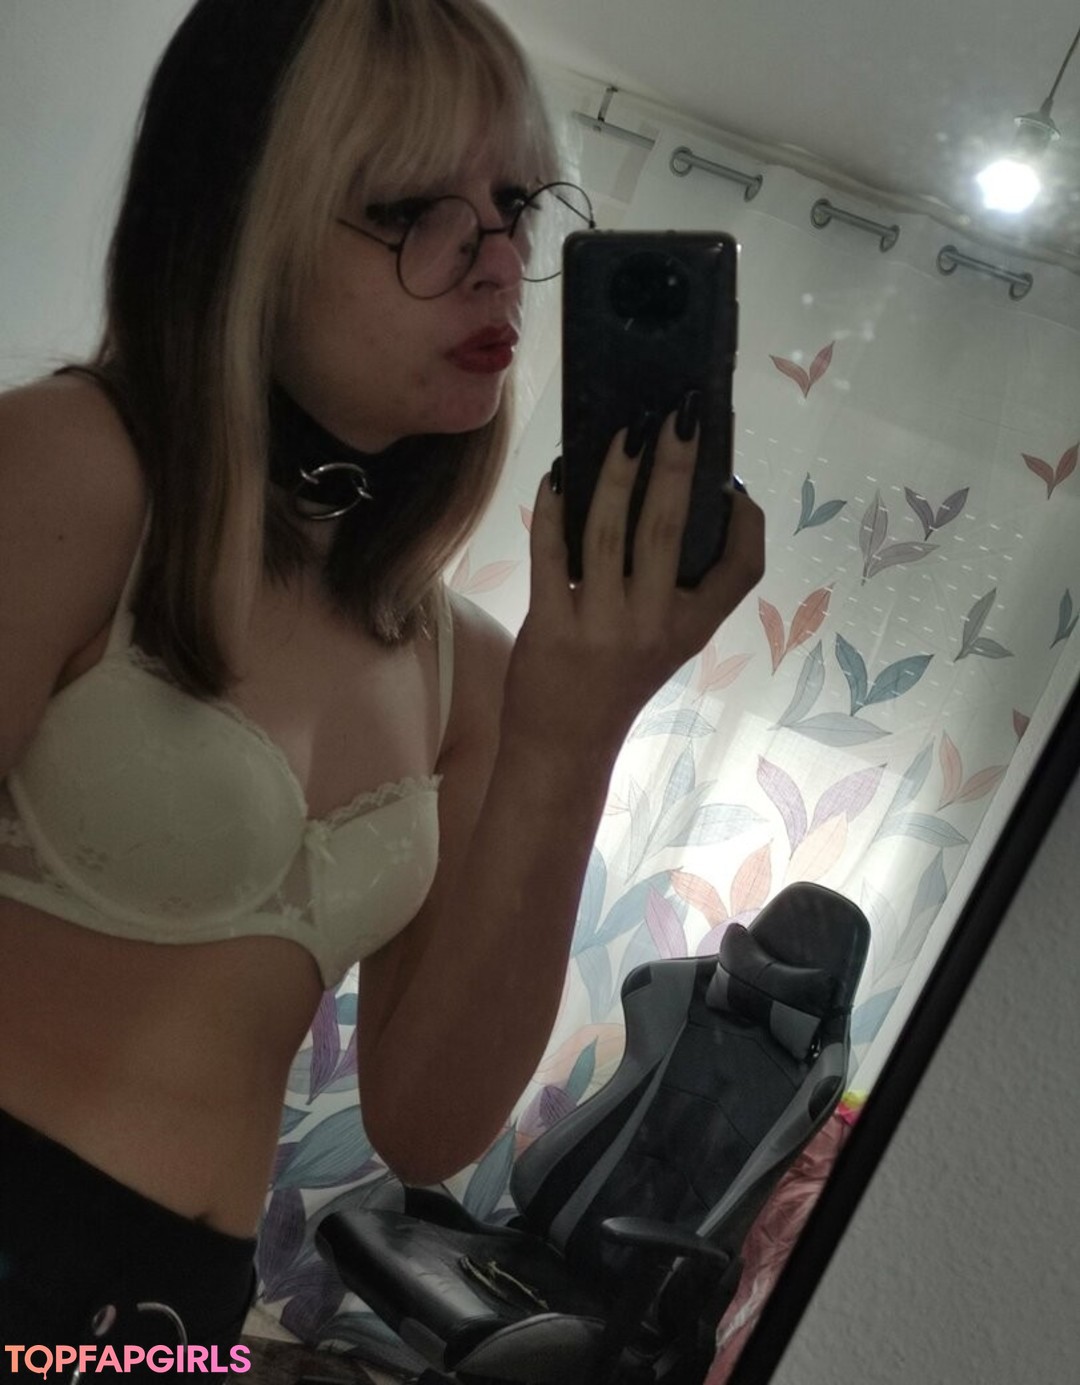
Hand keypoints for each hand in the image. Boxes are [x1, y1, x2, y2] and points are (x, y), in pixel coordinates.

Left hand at [504, 408, 764, 755]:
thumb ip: (668, 587)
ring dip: (614, 472)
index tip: (735, 486)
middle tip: (677, 415)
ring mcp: (602, 629)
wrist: (563, 748)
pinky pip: (551, 552)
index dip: (747, 524)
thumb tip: (656, 494)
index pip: (742, 571)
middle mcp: (655, 628)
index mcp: (691, 630)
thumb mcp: (660, 643)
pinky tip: (557, 474)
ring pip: (608, 532)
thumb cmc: (613, 683)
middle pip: (670, 529)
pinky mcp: (552, 628)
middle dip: (675, 464)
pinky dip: (553, 506)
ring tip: (621, 432)